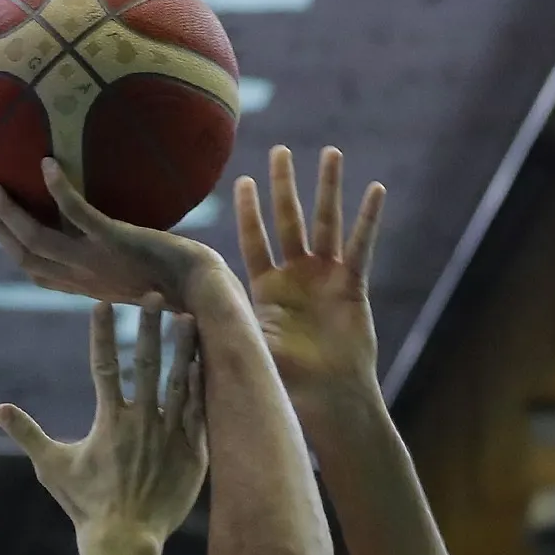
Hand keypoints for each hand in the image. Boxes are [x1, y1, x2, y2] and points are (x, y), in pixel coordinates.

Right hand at [0, 159, 223, 308]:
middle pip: (27, 259)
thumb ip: (123, 247)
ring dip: (11, 215)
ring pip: (39, 242)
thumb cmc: (184, 279)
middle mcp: (88, 280)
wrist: (207, 291)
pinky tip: (46, 164)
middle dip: (0, 231)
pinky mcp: (117, 242)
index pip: (40, 273)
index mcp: (91, 286)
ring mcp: (100, 262)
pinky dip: (60, 191)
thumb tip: (117, 222)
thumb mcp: (144, 264)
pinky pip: (79, 215)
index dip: (13, 250)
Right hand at [0, 301, 206, 543]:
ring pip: (179, 382)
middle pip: (146, 364)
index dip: (103, 333)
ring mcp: (169, 436)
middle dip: (150, 327)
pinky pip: (199, 412)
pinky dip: (201, 387)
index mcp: (109, 421)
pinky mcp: (192, 453)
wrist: (126, 541)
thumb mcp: (52, 468)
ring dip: (183, 348)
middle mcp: (141, 422)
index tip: (104, 304)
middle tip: (155, 296)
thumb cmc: (86, 506)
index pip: (104, 365)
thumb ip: (28, 434)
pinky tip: (204, 362)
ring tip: (187, 318)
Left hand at [234, 146, 384, 404]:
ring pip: (326, 224)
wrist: (328, 404)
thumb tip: (178, 313)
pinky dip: (368, 219)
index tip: (243, 180)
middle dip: (284, 186)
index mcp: (266, 292)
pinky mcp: (353, 288)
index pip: (255, 241)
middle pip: (289, 221)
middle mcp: (296, 279)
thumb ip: (224, 324)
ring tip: (330, 152)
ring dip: (328, 188)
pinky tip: (375, 189)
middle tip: (280, 150)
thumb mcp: (248, 349)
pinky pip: (362, 247)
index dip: (249, 212)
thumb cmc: (286, 387)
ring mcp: (326, 280)